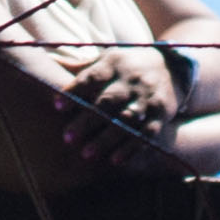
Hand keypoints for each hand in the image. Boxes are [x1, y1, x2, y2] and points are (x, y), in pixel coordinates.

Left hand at [50, 52, 186, 178]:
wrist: (172, 67)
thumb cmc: (127, 67)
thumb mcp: (107, 59)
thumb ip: (81, 68)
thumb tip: (46, 67)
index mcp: (114, 63)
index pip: (92, 76)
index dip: (75, 91)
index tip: (57, 106)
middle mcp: (131, 80)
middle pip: (107, 101)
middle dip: (87, 121)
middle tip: (67, 138)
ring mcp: (147, 98)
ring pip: (126, 120)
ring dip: (106, 139)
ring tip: (86, 154)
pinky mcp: (161, 114)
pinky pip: (146, 133)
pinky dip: (131, 148)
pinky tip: (115, 160)